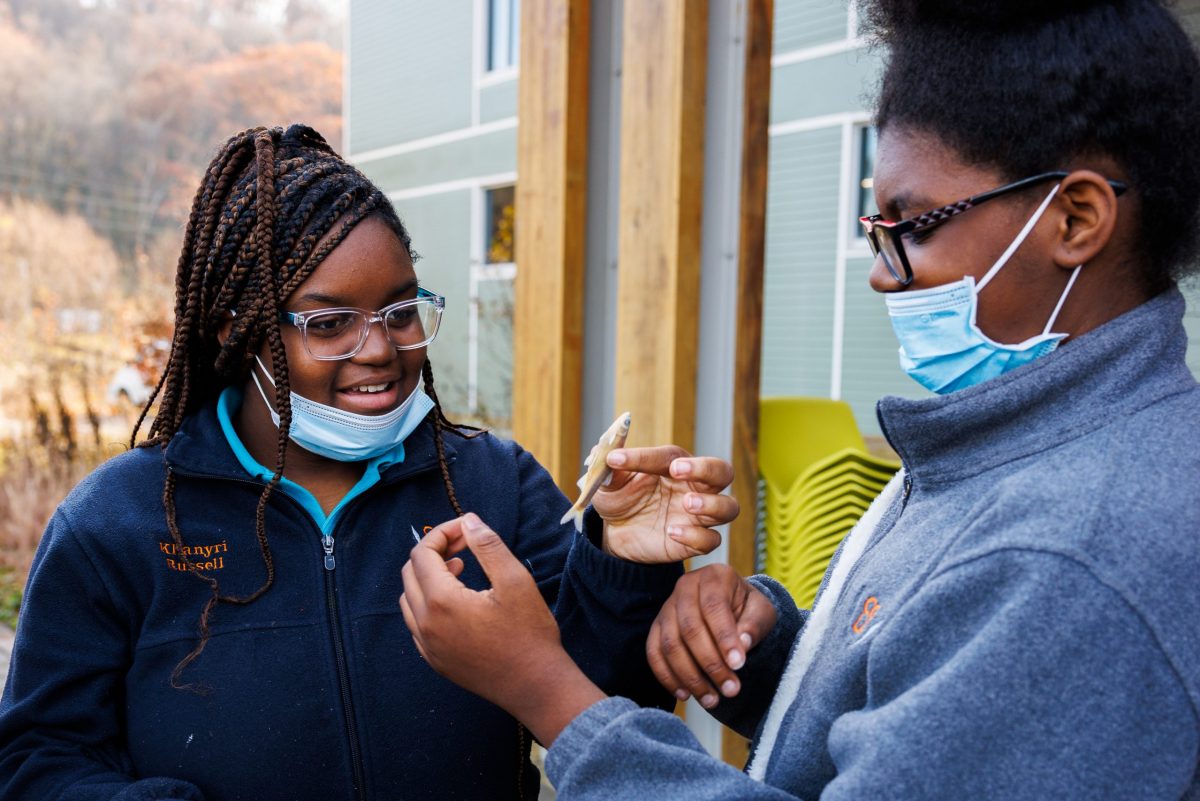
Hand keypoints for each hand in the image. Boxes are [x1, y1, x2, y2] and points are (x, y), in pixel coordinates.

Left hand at [400, 513, 605, 744]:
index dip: (442, 534)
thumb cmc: (529, 634)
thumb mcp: (515, 580)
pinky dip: (428, 604)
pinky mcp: (434, 661)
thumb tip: (468, 521)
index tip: (466, 530)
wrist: (535, 686)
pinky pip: (416, 624)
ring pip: (409, 599)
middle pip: (410, 573)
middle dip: (434, 553)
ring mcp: (427, 646)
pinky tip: (458, 603)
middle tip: (465, 546)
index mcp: (441, 602)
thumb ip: (487, 546)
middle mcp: (425, 625)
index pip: (423, 554)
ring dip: (428, 578)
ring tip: (461, 571)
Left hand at [592, 445, 738, 562]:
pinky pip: (711, 540)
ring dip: (712, 504)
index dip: (646, 457)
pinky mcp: (695, 542)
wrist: (615, 534)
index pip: (670, 455)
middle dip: (705, 468)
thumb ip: (610, 467)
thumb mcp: (608, 483)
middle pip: (722, 471)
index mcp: (674, 465)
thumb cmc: (618, 498)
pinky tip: (672, 532)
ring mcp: (697, 515)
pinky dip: (696, 536)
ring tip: (687, 504)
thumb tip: (602, 451)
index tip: (619, 460)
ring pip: (728, 507)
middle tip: (678, 471)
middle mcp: (693, 487)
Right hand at [646, 564, 777, 708]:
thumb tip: (742, 644)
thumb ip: (755, 625)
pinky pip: (654, 653)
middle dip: (710, 664)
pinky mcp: (656, 626)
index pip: (715, 607)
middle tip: (730, 690)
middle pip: (690, 628)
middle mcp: (685, 586)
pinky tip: (686, 694)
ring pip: (670, 644)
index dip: (725, 638)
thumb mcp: (762, 611)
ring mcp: (667, 606)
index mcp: (714, 576)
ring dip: (690, 677)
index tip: (739, 665)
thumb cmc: (748, 609)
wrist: (731, 607)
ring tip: (712, 700)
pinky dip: (667, 677)